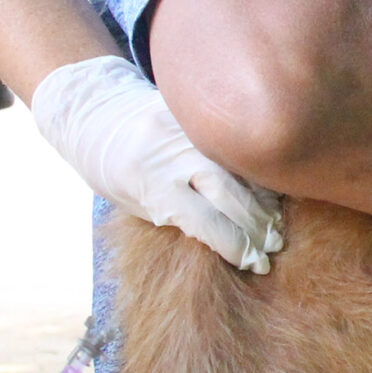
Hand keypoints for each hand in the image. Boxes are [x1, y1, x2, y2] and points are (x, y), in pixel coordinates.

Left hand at [28, 55, 284, 272]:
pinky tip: (268, 186)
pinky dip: (254, 165)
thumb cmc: (114, 173)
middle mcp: (170, 153)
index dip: (236, 246)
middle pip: (231, 192)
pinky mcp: (194, 109)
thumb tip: (234, 241)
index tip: (256, 263)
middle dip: (258, 225)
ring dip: (264, 197)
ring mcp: (185, 126)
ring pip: (240, 164)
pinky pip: (234, 140)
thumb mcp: (137, 204)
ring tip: (277, 221)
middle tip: (274, 245)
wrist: (94, 115)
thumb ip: (179, 216)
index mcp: (150, 185)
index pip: (206, 221)